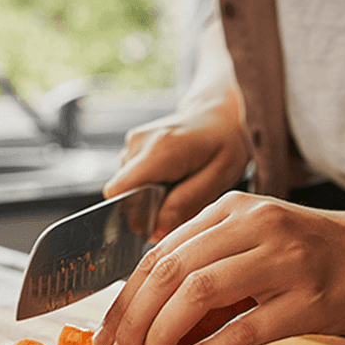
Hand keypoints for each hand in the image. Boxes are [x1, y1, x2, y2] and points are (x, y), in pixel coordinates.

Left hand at [92, 192, 344, 344]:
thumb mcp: (260, 246)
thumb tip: (155, 321)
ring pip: (199, 293)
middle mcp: (254, 225)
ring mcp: (283, 260)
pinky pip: (244, 328)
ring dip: (161, 333)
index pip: (161, 253)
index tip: (108, 331)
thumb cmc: (321, 255)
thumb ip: (212, 272)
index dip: (127, 297)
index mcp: (234, 210)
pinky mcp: (309, 299)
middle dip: (133, 318)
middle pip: (170, 271)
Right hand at [103, 88, 249, 240]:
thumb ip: (186, 203)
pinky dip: (150, 188)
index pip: (120, 192)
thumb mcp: (218, 177)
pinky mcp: (133, 148)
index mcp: (160, 150)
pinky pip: (133, 180)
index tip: (157, 225)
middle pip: (123, 194)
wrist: (218, 114)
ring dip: (150, 199)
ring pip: (128, 189)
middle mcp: (139, 143)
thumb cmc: (224, 144)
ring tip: (179, 188)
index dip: (133, 216)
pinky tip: (172, 180)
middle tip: (179, 206)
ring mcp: (133, 143)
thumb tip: (157, 229)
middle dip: (146, 211)